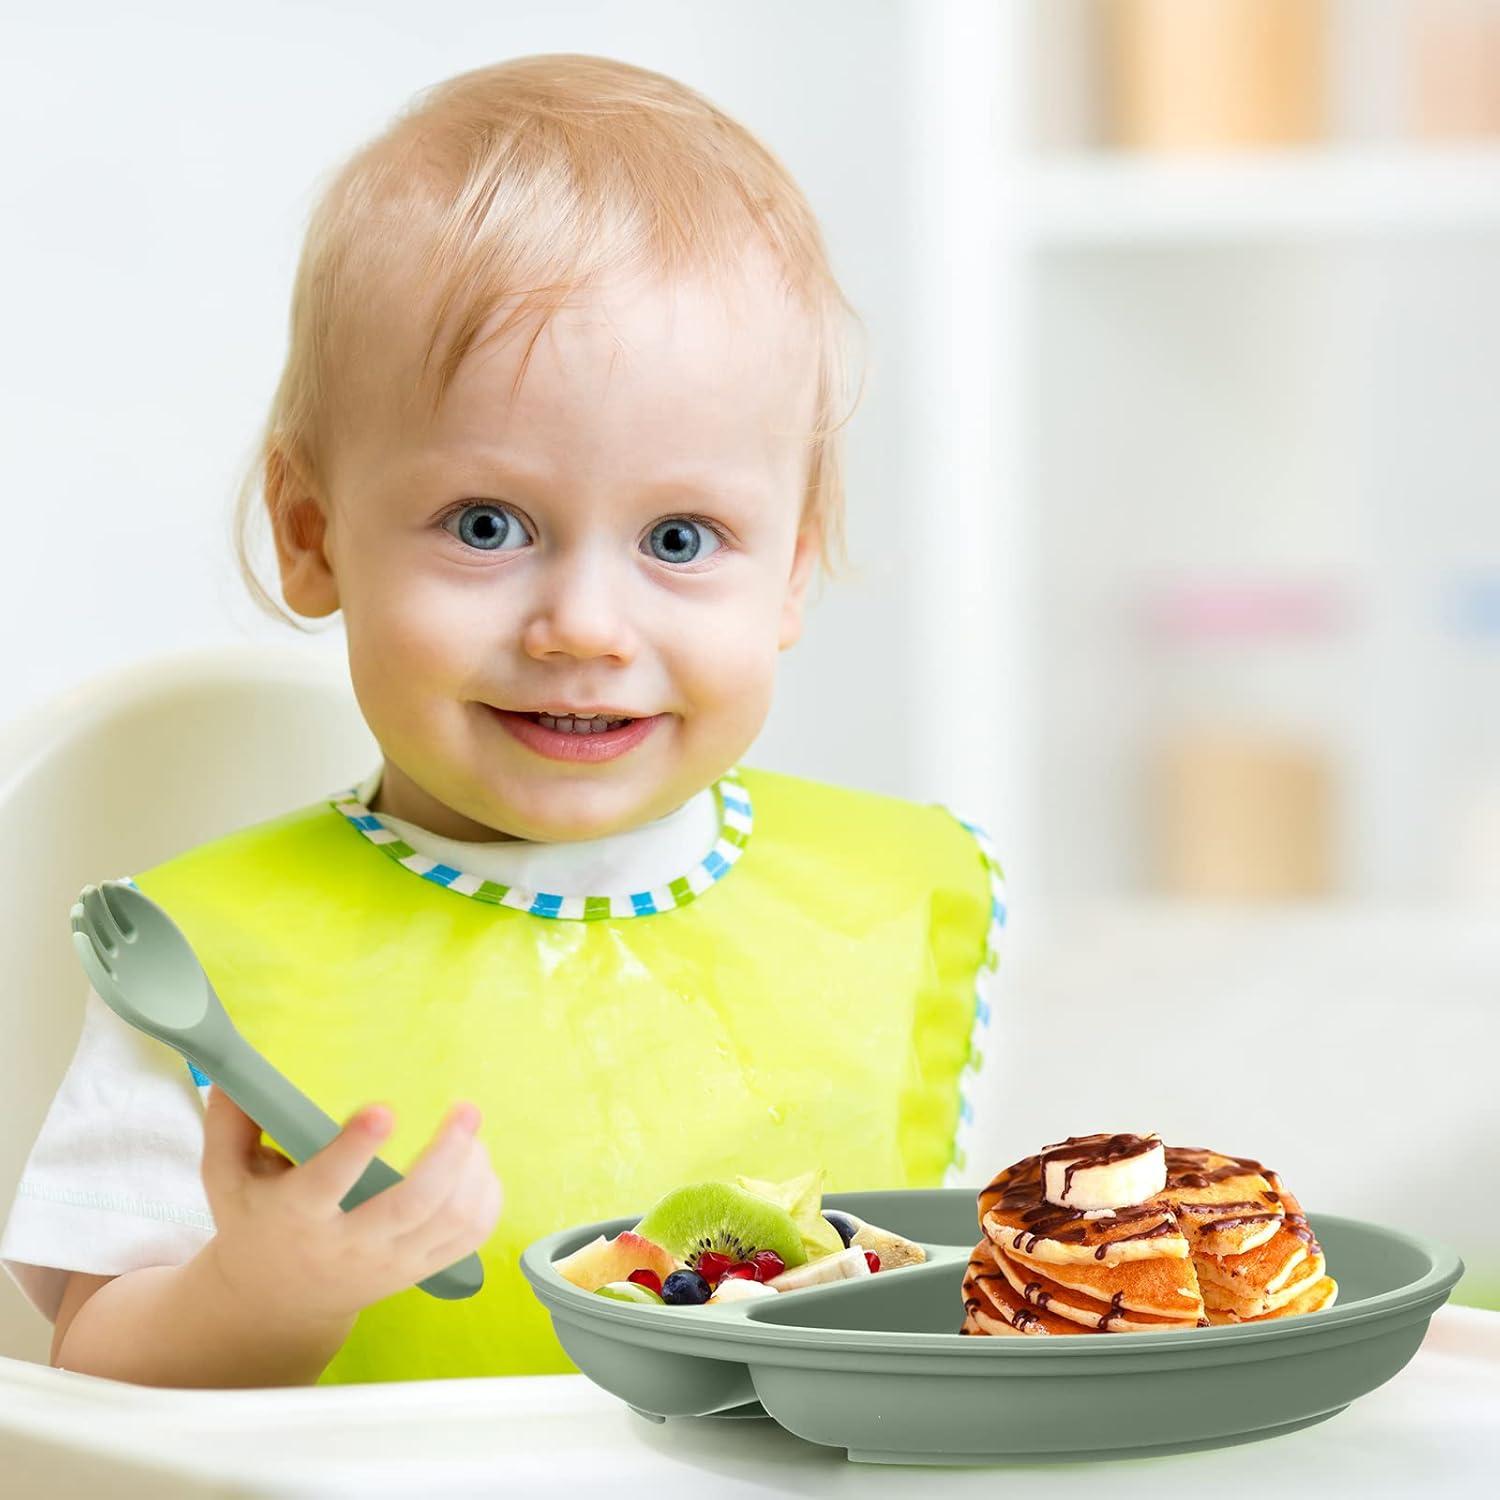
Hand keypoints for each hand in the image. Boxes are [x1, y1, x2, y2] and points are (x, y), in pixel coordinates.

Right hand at [199, 1086, 502, 1326]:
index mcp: (296, 1216)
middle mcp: (348, 1243)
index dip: (355, 1148)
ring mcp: (389, 1262)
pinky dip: (487, 1201)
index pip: (327, 1183)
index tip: (383, 1109)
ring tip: (472, 1130)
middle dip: (447, 1153)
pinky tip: (481, 1166)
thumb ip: (230, 1123)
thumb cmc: (254, 1221)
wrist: (274, 1303)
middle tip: (465, 1109)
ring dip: (473, 1172)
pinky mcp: (416, 1271)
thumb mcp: (225, 1176)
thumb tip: (235, 1070)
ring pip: (448, 1221)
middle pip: (411, 1204)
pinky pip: (467, 1240)